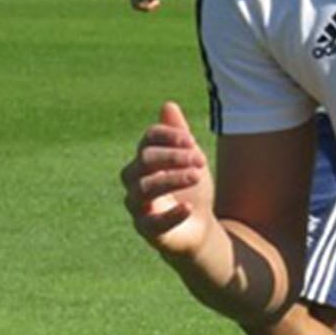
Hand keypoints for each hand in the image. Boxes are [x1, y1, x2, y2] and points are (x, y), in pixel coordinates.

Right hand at [119, 101, 217, 258]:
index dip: (168, 136)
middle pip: (144, 160)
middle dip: (173, 156)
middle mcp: (135, 180)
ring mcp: (138, 206)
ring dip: (172, 179)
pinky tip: (188, 207)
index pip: (148, 140)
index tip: (191, 141)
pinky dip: (170, 214)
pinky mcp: (147, 230)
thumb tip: (168, 104)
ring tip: (197, 176)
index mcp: (145, 159)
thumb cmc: (191, 190)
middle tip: (200, 159)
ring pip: (144, 188)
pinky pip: (152, 223)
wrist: (199, 227)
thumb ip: (180, 136)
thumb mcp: (190, 160)